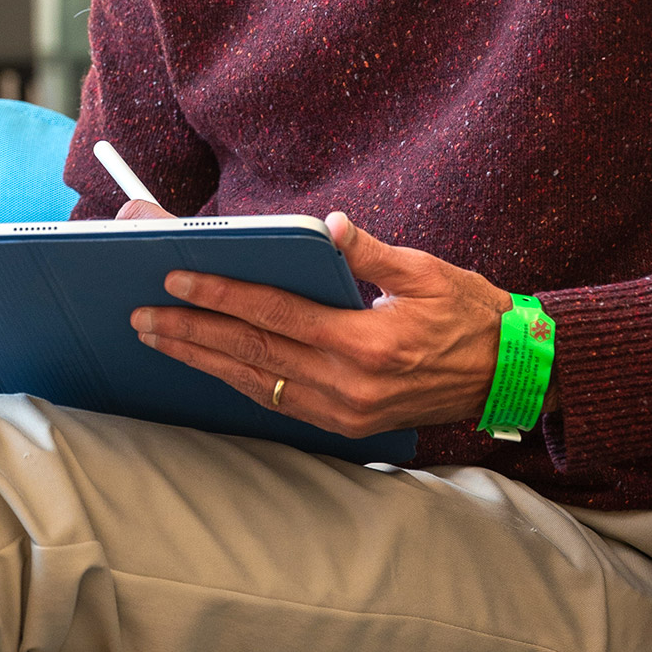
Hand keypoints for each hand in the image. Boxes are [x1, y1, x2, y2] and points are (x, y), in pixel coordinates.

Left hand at [118, 199, 509, 437]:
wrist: (509, 375)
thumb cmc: (471, 314)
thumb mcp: (427, 272)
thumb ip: (370, 252)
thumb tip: (328, 226)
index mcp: (365, 342)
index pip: (274, 315)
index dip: (222, 295)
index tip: (177, 279)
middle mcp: (348, 384)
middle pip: (251, 354)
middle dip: (191, 332)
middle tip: (142, 314)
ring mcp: (344, 411)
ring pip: (256, 383)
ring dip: (202, 360)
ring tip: (158, 338)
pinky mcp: (346, 424)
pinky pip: (277, 402)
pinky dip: (237, 381)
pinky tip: (208, 364)